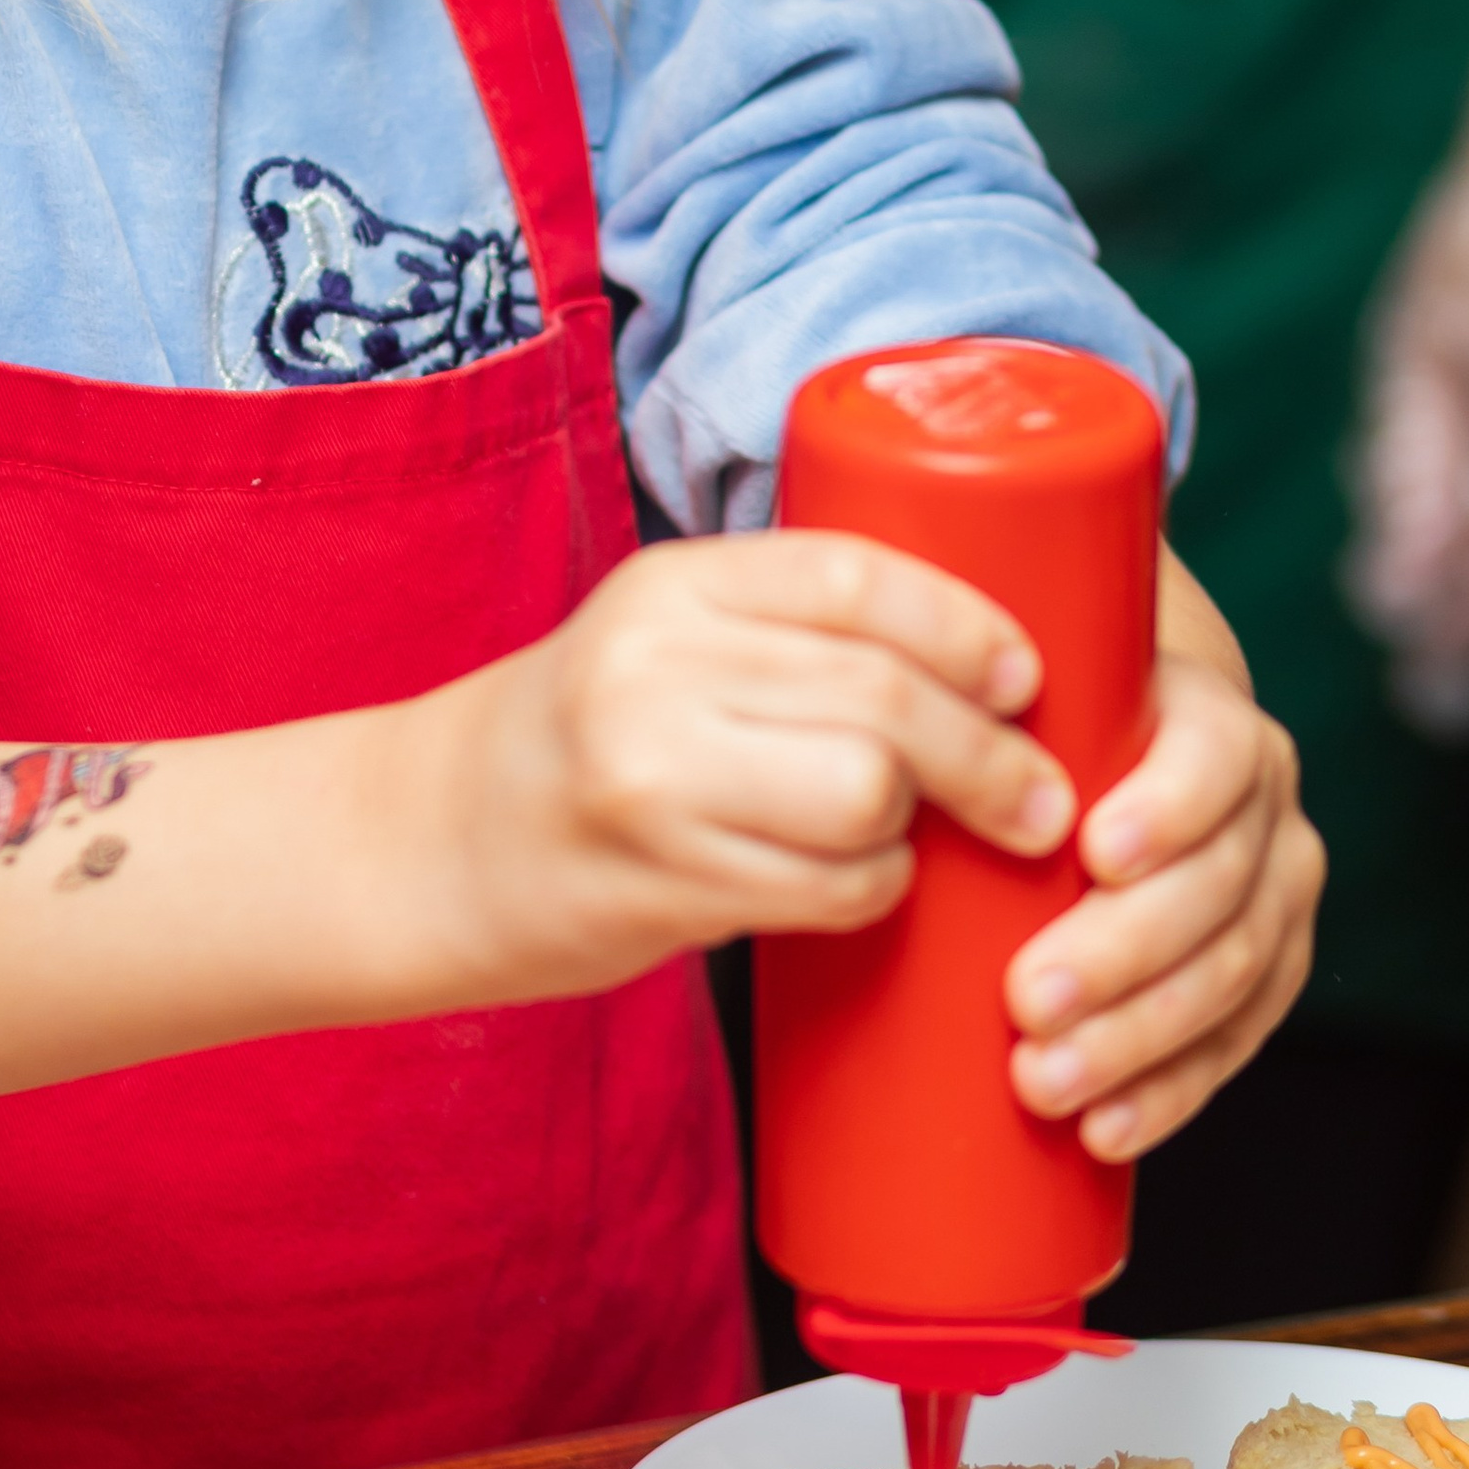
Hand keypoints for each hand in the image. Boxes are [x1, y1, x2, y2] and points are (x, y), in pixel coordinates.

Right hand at [429, 531, 1078, 1007]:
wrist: (427, 840)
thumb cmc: (579, 738)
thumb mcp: (662, 640)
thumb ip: (785, 630)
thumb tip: (985, 660)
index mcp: (672, 584)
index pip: (855, 575)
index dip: (965, 626)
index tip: (1026, 677)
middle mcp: (655, 665)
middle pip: (883, 696)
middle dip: (992, 755)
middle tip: (1041, 799)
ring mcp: (650, 775)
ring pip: (867, 794)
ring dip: (918, 830)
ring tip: (908, 838)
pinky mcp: (658, 879)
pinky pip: (829, 888)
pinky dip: (871, 892)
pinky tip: (854, 886)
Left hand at [1004, 561, 1320, 1162]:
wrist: (1121, 771)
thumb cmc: (1051, 740)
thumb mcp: (1024, 711)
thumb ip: (975, 722)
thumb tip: (862, 763)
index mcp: (1208, 725)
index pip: (1212, 755)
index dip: (1166, 807)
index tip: (1090, 850)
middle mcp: (1259, 810)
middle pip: (1216, 886)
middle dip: (1122, 952)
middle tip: (1027, 998)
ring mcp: (1272, 898)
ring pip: (1230, 974)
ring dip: (1134, 1039)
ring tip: (1041, 1077)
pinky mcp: (1265, 979)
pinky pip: (1231, 1045)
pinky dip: (1167, 1091)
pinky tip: (1105, 1124)